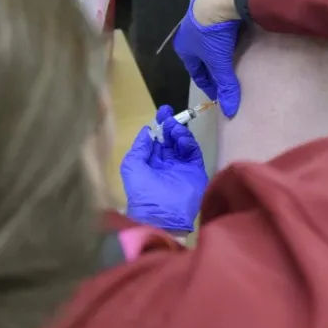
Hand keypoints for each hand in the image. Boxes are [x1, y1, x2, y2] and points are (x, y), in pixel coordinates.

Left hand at [121, 106, 207, 232]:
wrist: (162, 215)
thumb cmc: (142, 191)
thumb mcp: (131, 166)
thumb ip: (139, 146)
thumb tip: (148, 130)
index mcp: (150, 164)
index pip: (156, 141)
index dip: (158, 126)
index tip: (161, 113)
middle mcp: (166, 164)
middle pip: (169, 139)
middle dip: (169, 125)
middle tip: (168, 114)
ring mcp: (181, 167)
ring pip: (181, 143)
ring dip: (177, 132)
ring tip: (173, 125)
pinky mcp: (195, 170)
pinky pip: (192, 151)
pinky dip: (187, 141)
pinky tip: (180, 136)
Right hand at [173, 0, 242, 116]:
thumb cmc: (213, 34)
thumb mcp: (220, 62)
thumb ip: (226, 85)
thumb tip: (230, 112)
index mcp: (184, 48)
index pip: (195, 73)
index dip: (208, 85)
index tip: (219, 94)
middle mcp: (188, 32)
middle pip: (203, 57)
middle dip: (214, 68)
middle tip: (227, 79)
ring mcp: (200, 17)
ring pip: (211, 41)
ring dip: (221, 51)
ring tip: (234, 60)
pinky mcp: (213, 6)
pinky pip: (220, 27)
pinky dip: (228, 36)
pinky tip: (239, 39)